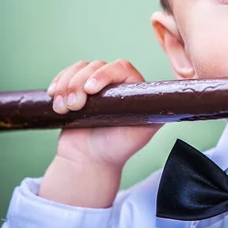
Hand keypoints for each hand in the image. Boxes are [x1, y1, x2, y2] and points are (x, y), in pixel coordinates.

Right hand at [47, 59, 161, 168]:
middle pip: (96, 65)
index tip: (91, 90)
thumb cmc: (118, 148)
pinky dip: (58, 82)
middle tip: (75, 106)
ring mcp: (95, 85)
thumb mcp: (143, 131)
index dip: (104, 74)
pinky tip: (54, 95)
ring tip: (64, 108)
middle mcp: (116, 83)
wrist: (90, 162)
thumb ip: (155, 113)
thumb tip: (173, 99)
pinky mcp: (77, 89)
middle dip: (80, 83)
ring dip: (67, 85)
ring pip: (79, 68)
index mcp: (135, 88)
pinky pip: (66, 75)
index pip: (121, 67)